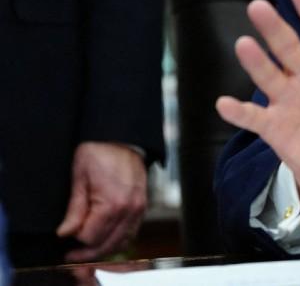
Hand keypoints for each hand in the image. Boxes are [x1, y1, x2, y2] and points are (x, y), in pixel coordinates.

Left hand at [55, 141, 146, 262]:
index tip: (65, 236)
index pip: (91, 237)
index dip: (74, 240)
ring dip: (103, 248)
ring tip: (86, 248)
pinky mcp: (142, 206)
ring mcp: (139, 208)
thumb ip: (75, 209)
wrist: (122, 137)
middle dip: (87, 252)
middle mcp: (130, 209)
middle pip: (107, 244)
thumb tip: (65, 233)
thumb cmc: (99, 152)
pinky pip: (132, 232)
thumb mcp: (79, 178)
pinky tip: (105, 237)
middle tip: (71, 254)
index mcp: (113, 203)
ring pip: (121, 242)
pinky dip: (118, 239)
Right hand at [216, 0, 299, 206]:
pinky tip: (224, 104)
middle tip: (259, 6)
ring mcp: (288, 100)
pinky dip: (238, 112)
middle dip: (275, 28)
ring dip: (256, 62)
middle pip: (289, 47)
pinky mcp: (275, 126)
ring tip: (244, 44)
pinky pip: (253, 118)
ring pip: (269, 75)